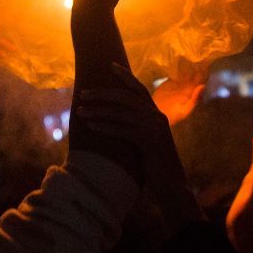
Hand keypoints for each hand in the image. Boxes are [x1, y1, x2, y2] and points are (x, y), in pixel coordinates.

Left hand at [71, 65, 202, 230]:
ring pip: (121, 113)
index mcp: (157, 115)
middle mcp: (157, 117)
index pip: (140, 89)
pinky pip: (123, 130)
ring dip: (98, 111)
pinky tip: (91, 126)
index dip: (125, 76)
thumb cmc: (156, 166)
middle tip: (83, 93)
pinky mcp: (150, 142)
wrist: (172, 187)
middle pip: (126, 97)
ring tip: (80, 112)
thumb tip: (116, 116)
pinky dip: (105, 127)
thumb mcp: (146, 142)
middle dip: (102, 94)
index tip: (110, 65)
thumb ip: (136, 127)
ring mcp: (154, 129)